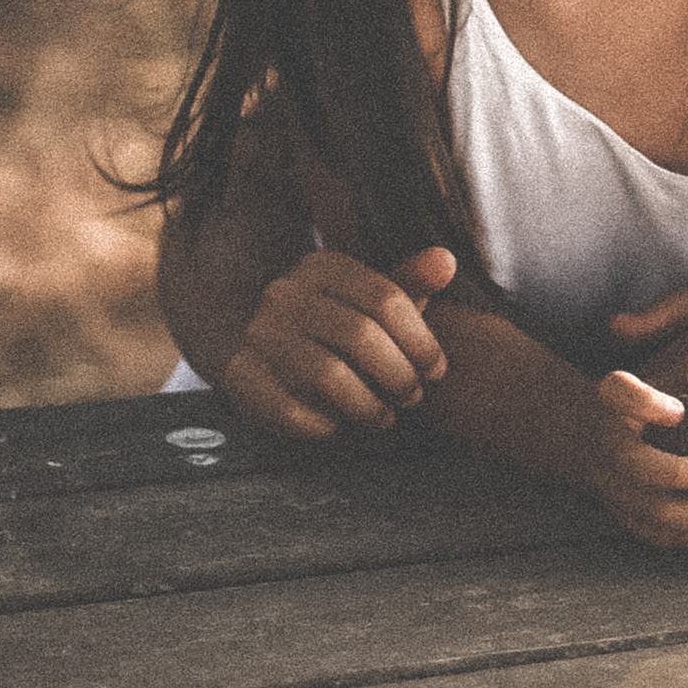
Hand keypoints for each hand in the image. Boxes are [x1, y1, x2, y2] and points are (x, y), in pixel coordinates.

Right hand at [217, 247, 457, 440]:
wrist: (259, 343)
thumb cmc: (335, 321)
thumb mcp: (369, 298)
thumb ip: (409, 281)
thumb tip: (448, 260)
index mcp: (322, 266)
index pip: (385, 298)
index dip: (421, 340)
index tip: (437, 370)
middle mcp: (285, 294)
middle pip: (359, 336)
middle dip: (398, 374)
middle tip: (413, 397)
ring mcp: (259, 334)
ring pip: (327, 376)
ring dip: (367, 405)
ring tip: (385, 417)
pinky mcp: (240, 375)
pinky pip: (290, 410)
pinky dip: (324, 425)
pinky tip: (340, 427)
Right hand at [589, 345, 687, 548]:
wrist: (611, 438)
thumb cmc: (662, 399)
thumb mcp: (681, 374)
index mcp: (616, 399)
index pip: (618, 392)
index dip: (645, 403)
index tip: (679, 411)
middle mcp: (607, 442)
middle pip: (632, 463)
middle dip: (677, 473)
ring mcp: (611, 482)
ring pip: (645, 508)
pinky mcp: (622, 513)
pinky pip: (652, 533)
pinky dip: (687, 534)